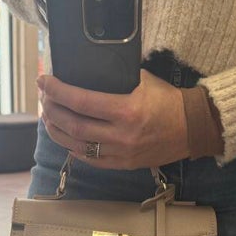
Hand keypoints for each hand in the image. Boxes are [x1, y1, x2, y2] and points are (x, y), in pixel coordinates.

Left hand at [37, 69, 188, 168]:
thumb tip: (87, 71)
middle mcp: (121, 135)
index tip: (44, 81)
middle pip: (73, 124)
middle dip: (52, 110)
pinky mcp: (123, 165)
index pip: (80, 101)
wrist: (191, 128)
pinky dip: (73, 148)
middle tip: (45, 98)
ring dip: (57, 130)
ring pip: (77, 145)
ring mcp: (120, 153)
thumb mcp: (143, 80)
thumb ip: (115, 78)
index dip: (57, 91)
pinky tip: (65, 137)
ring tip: (49, 117)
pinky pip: (90, 160)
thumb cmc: (168, 100)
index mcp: (126, 110)